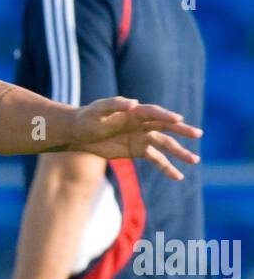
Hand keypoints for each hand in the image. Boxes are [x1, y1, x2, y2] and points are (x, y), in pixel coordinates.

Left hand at [69, 98, 201, 179]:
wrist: (80, 133)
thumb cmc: (88, 117)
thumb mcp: (98, 110)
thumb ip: (115, 105)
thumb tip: (134, 102)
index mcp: (135, 111)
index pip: (154, 113)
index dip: (165, 116)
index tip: (178, 120)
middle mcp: (142, 123)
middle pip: (166, 127)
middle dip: (182, 131)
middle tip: (198, 134)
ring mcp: (142, 137)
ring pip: (165, 145)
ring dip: (180, 153)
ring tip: (195, 160)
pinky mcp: (138, 151)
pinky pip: (156, 159)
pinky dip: (167, 167)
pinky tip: (178, 176)